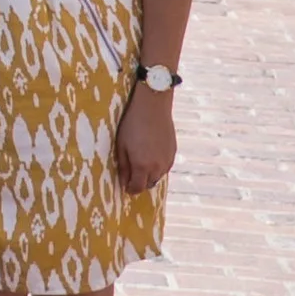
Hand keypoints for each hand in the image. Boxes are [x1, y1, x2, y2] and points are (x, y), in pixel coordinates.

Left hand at [115, 81, 177, 195]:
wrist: (153, 106)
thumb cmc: (132, 124)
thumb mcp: (121, 145)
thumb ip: (123, 167)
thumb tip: (123, 183)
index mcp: (142, 166)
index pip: (137, 188)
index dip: (130, 189)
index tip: (125, 185)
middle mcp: (157, 167)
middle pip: (148, 184)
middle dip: (139, 182)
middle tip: (131, 173)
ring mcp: (167, 160)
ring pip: (158, 176)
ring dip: (149, 174)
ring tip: (140, 161)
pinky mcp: (173, 152)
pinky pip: (165, 166)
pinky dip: (157, 166)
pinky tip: (150, 154)